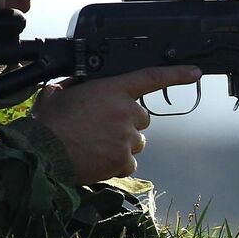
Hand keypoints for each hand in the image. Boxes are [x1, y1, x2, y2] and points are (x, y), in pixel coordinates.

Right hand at [31, 66, 200, 182]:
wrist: (44, 154)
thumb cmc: (48, 124)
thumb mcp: (57, 93)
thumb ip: (75, 85)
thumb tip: (76, 85)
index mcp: (112, 89)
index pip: (151, 77)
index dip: (176, 74)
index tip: (194, 73)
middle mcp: (125, 112)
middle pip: (141, 118)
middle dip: (126, 123)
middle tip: (102, 129)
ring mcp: (127, 138)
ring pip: (136, 142)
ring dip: (121, 144)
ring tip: (95, 146)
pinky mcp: (123, 160)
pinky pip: (129, 162)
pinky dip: (117, 163)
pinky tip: (98, 160)